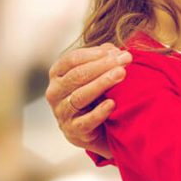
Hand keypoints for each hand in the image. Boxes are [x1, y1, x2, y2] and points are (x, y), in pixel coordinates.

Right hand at [46, 43, 131, 158]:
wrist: (92, 129)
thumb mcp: (95, 73)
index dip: (93, 54)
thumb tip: (114, 50)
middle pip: (77, 76)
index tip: (115, 52)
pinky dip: (99, 112)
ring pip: (80, 96)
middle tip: (125, 60)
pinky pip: (85, 121)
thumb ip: (103, 58)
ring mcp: (62, 112)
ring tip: (121, 74)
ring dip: (102, 83)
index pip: (71, 60)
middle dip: (103, 66)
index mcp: (57, 74)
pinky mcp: (72, 131)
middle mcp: (55, 92)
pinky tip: (112, 103)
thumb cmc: (94, 93)